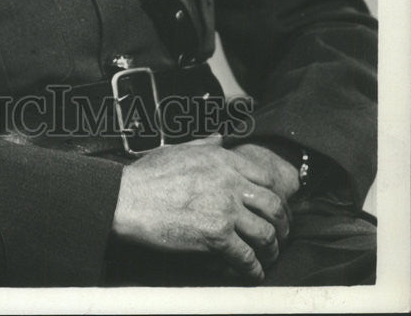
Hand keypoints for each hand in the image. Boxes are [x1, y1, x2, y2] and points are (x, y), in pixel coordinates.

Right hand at [111, 133, 290, 281]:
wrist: (127, 198)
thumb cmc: (147, 175)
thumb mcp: (178, 149)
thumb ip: (205, 144)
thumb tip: (220, 138)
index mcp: (221, 160)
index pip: (265, 177)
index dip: (276, 195)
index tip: (275, 207)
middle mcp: (228, 182)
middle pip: (274, 205)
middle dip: (283, 223)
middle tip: (280, 234)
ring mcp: (224, 209)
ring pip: (265, 233)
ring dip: (271, 249)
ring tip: (268, 256)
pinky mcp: (216, 236)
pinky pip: (247, 257)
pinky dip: (254, 269)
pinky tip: (252, 272)